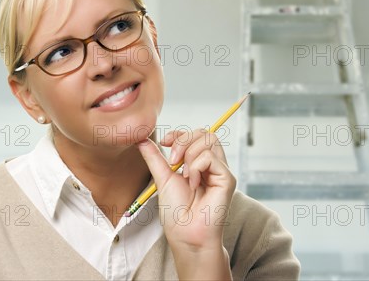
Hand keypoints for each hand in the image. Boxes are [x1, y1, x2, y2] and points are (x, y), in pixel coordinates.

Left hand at [137, 129, 235, 250]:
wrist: (185, 235)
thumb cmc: (177, 213)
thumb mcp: (162, 178)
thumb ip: (154, 157)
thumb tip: (141, 139)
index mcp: (199, 164)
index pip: (195, 135)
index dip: (180, 133)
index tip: (164, 141)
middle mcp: (212, 165)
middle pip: (205, 132)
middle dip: (184, 140)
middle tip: (172, 160)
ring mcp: (221, 171)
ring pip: (209, 139)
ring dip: (189, 154)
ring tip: (184, 176)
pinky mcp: (227, 179)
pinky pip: (210, 157)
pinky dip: (196, 167)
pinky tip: (194, 183)